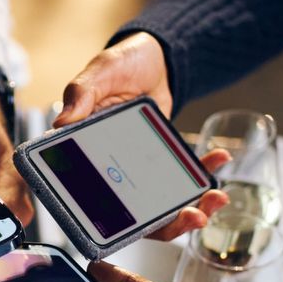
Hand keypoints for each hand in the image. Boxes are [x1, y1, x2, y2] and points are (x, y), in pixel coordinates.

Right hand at [57, 34, 227, 240]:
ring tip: (215, 197)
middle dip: (171, 223)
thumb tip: (63, 122)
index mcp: (87, 156)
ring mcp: (141, 169)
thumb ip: (81, 93)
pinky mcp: (165, 161)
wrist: (154, 56)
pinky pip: (183, 180)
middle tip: (195, 216)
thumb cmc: (121, 64)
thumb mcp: (100, 71)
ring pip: (163, 205)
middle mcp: (113, 171)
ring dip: (193, 208)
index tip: (143, 225)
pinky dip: (204, 175)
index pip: (94, 202)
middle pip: (136, 215)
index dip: (114, 224)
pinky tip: (219, 159)